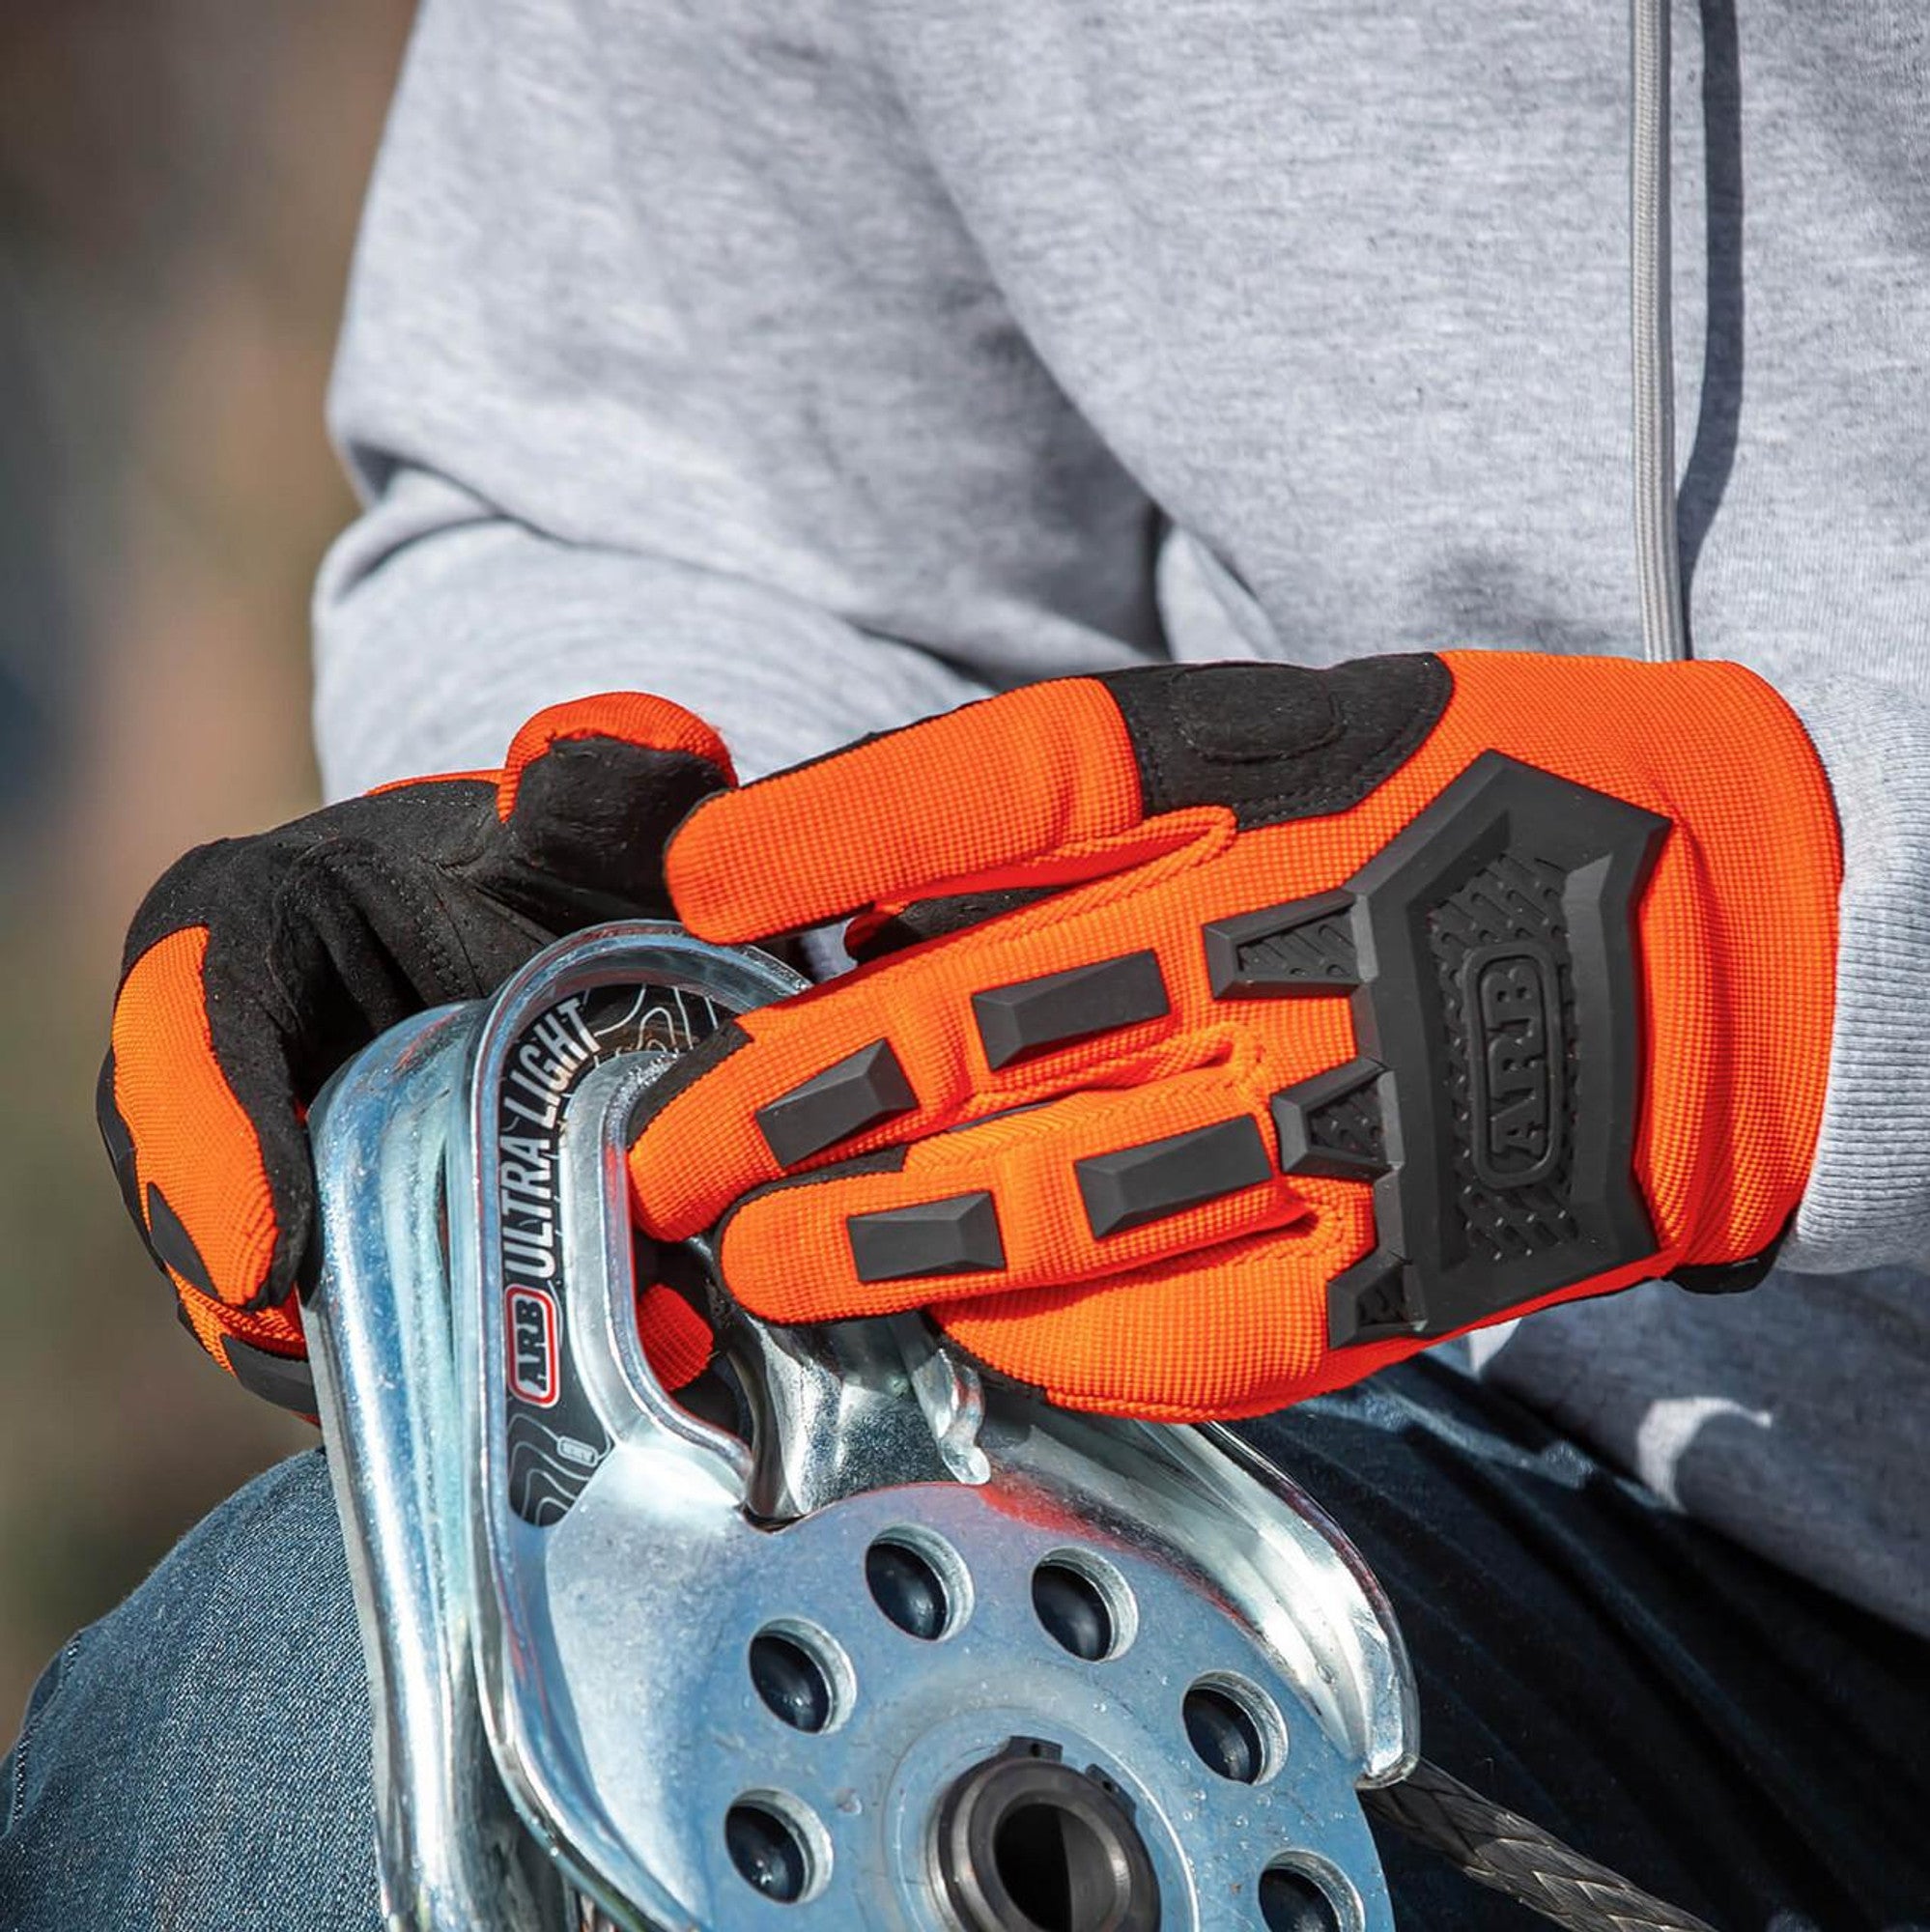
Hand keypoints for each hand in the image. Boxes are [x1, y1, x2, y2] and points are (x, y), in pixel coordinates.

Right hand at [99, 694, 733, 1406]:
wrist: (550, 960)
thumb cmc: (540, 870)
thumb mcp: (583, 819)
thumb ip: (617, 782)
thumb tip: (654, 750)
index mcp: (238, 935)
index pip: (186, 1024)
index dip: (206, 1146)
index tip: (263, 1261)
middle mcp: (225, 1085)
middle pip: (215, 1220)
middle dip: (320, 1307)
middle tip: (441, 1361)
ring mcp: (275, 1192)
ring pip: (302, 1314)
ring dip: (415, 1369)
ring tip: (556, 1397)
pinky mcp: (354, 1272)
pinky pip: (378, 1349)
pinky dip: (465, 1389)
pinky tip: (590, 1399)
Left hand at [628, 653, 1839, 1420]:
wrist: (1744, 939)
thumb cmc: (1495, 814)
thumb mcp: (1324, 737)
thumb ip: (1116, 813)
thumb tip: (888, 892)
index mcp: (1286, 773)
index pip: (1018, 779)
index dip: (840, 827)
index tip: (699, 882)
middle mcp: (1302, 931)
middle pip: (993, 1013)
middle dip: (798, 1093)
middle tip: (672, 1153)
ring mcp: (1355, 1101)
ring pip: (1069, 1186)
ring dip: (893, 1236)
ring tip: (772, 1263)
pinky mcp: (1412, 1244)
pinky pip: (1205, 1317)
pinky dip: (1063, 1334)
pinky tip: (965, 1337)